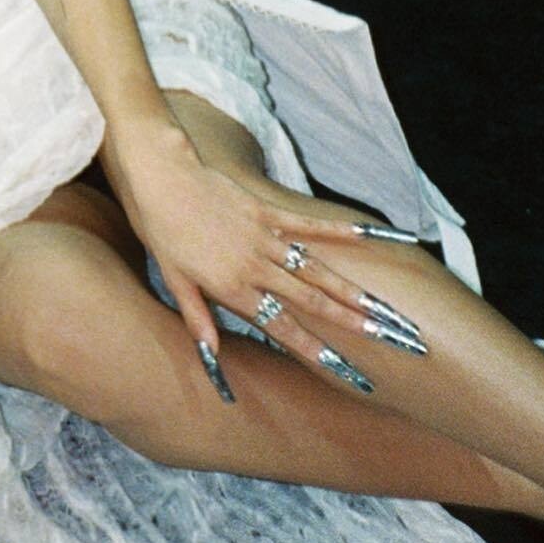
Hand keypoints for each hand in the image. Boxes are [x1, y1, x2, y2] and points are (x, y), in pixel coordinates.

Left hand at [115, 125, 417, 376]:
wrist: (161, 176)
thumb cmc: (161, 230)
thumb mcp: (172, 279)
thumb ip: (196, 316)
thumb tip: (211, 354)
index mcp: (231, 288)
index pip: (278, 326)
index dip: (310, 347)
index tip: (340, 366)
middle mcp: (253, 266)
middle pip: (308, 300)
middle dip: (347, 321)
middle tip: (382, 337)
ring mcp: (262, 237)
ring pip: (314, 269)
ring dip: (348, 289)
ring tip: (378, 306)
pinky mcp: (264, 210)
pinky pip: (306, 224)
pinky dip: (337, 231)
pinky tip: (366, 237)